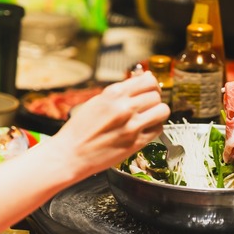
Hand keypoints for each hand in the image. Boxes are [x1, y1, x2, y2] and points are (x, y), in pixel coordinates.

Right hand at [47, 72, 169, 178]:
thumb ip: (121, 92)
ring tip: (149, 116)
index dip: (152, 84)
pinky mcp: (137, 143)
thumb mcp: (97, 101)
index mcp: (114, 94)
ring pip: (163, 111)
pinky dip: (155, 127)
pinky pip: (158, 129)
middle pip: (157, 96)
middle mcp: (125, 107)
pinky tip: (145, 128)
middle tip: (148, 105)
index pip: (148, 80)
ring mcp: (132, 126)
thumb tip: (143, 79)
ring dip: (158, 112)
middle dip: (154, 99)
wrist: (71, 154)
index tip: (151, 89)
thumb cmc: (81, 129)